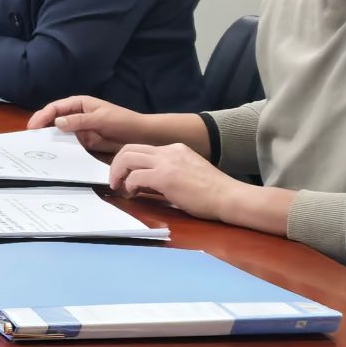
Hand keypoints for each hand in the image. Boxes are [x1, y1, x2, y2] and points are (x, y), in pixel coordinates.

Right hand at [27, 95, 159, 154]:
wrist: (142, 136)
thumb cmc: (123, 121)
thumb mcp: (101, 119)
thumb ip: (79, 121)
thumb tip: (56, 123)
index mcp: (79, 104)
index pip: (55, 108)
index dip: (42, 116)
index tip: (33, 127)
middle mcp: (76, 115)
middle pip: (54, 120)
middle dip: (42, 127)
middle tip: (30, 138)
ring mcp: (80, 129)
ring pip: (60, 133)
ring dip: (50, 139)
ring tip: (37, 148)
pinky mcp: (85, 142)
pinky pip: (69, 144)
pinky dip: (61, 148)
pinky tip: (54, 154)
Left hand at [109, 143, 246, 219]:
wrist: (230, 197)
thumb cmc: (214, 193)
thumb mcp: (189, 173)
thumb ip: (169, 172)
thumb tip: (147, 183)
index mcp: (176, 149)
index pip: (143, 148)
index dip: (129, 161)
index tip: (126, 175)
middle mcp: (169, 151)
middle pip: (129, 149)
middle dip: (116, 164)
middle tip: (115, 181)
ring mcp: (166, 162)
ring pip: (127, 158)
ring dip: (118, 173)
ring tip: (119, 187)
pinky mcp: (164, 177)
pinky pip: (135, 177)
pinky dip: (129, 185)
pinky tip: (133, 194)